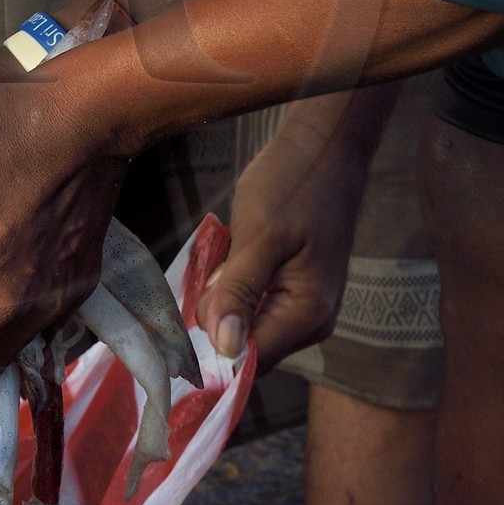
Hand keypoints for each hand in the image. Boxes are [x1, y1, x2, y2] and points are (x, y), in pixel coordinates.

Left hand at [194, 90, 391, 372]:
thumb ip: (240, 293)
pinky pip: (252, 301)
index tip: (178, 317)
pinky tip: (228, 253)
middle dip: (213, 316)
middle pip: (244, 344)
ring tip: (219, 256)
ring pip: (244, 321)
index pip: (246, 359)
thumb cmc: (295, 184)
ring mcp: (304, 304)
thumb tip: (223, 349)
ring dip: (221, 296)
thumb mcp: (259, 236)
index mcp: (307, 315)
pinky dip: (232, 283)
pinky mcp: (293, 286)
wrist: (325, 145)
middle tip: (205, 270)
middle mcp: (310, 321)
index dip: (208, 345)